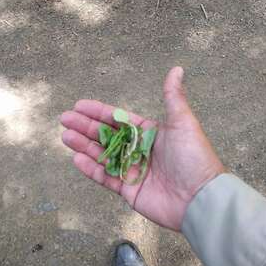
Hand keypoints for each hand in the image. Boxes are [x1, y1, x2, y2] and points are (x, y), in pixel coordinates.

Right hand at [61, 67, 224, 230]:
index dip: (99, 112)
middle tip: (65, 119)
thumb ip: (173, 96)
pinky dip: (91, 168)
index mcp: (149, 133)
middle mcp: (138, 149)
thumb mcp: (183, 122)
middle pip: (106, 135)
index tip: (80, 105)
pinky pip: (105, 177)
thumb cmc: (193, 156)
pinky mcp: (128, 190)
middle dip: (85, 127)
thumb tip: (177, 69)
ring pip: (102, 155)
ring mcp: (132, 169)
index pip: (118, 119)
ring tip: (65, 136)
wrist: (200, 197)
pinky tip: (76, 158)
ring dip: (83, 145)